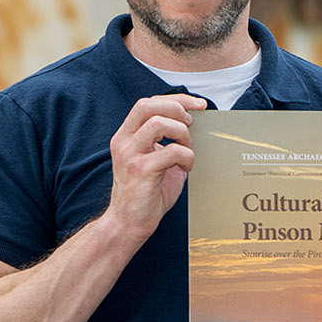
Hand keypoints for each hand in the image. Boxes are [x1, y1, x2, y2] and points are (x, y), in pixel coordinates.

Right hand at [106, 94, 205, 238]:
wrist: (129, 223)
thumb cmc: (146, 193)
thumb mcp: (154, 159)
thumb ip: (167, 141)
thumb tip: (192, 125)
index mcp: (126, 135)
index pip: (148, 103)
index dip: (176, 99)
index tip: (198, 105)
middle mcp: (124, 141)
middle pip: (148, 105)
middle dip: (177, 109)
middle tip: (190, 125)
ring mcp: (130, 155)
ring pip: (158, 124)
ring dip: (181, 133)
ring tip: (186, 149)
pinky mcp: (141, 171)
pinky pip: (172, 151)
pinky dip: (186, 156)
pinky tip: (186, 167)